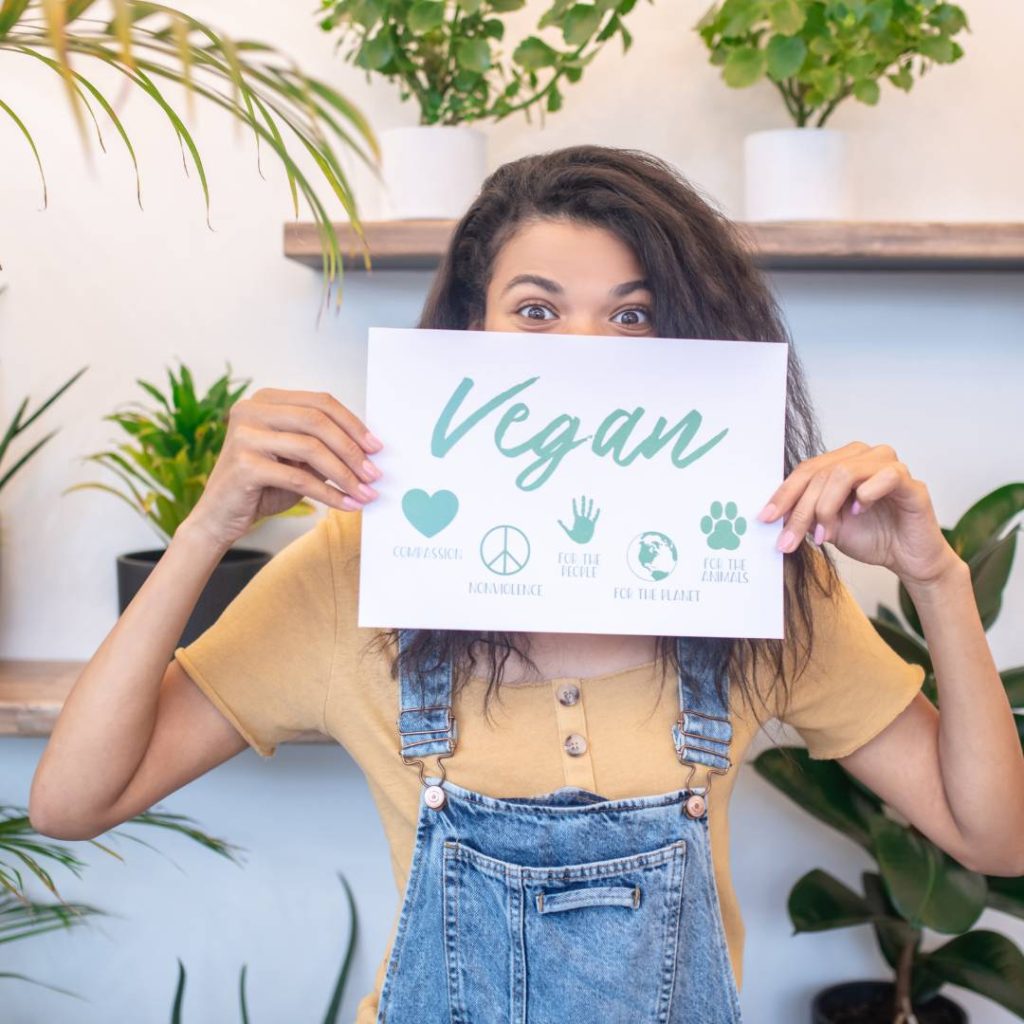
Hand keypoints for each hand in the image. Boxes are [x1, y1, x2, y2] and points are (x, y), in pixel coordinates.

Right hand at [185, 388, 382, 549]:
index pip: (320, 402)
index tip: (376, 447)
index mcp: (266, 400)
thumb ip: (323, 447)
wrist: (219, 518)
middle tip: (374, 473)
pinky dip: (328, 493)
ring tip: (365, 493)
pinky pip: (299, 477)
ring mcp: (245, 434)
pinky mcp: (244, 464)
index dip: (353, 424)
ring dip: (345, 474)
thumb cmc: (262, 487)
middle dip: (352, 449)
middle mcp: (251, 409)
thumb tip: (369, 450)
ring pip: (311, 448)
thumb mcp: (297, 460)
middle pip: (317, 421)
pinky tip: (346, 505)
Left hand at [559, 495, 600, 543]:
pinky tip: (598, 508)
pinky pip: (595, 518)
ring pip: (589, 511)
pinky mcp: (592, 524)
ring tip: (591, 499)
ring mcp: (587, 521)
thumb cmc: (575, 537)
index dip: (574, 504)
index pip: (575, 510)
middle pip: (583, 508)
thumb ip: (563, 525)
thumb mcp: (568, 531)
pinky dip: (596, 513)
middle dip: (583, 502)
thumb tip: (557, 519)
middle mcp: (582, 519)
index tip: (573, 498)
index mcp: (577, 520)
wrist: (582, 542)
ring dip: (590, 505)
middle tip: (583, 495)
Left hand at [756, 441, 960, 586]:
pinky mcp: (910, 482)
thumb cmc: (871, 537)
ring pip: (844, 472)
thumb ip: (806, 514)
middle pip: (820, 473)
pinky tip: (859, 511)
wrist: (907, 559)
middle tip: (789, 539)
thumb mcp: (827, 526)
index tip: (765, 518)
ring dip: (827, 507)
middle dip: (801, 509)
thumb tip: (775, 515)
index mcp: (843, 462)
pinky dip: (866, 494)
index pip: (806, 471)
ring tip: (825, 535)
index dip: (784, 494)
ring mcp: (888, 466)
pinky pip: (885, 476)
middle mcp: (864, 457)